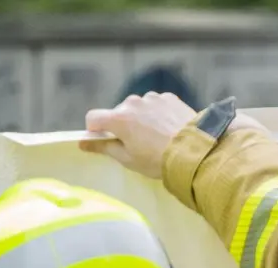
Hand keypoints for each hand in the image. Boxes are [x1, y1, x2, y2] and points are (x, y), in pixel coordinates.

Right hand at [82, 93, 269, 179]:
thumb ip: (103, 147)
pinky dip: (156, 114)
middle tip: (134, 143)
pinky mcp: (168, 97)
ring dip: (139, 118)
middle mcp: (133, 103)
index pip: (93, 117)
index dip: (94, 130)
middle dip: (120, 125)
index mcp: (119, 118)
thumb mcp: (126, 158)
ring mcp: (152, 98)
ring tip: (154, 136)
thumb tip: (83, 143)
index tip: (103, 140)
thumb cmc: (157, 159)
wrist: (194, 150)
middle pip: (116, 113)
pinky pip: (154, 104)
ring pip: (137, 108)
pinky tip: (166, 128)